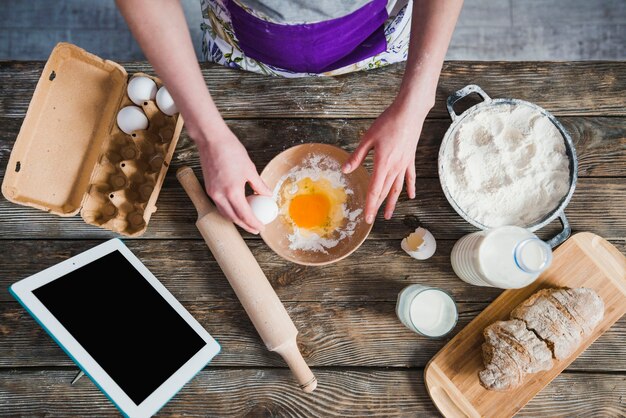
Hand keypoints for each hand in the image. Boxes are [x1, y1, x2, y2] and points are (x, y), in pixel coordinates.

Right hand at [195, 126, 271, 233]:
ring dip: (236, 219)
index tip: (261, 228)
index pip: (245, 215)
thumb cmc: (231, 151)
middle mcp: (220, 196)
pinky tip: (237, 208)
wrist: (211, 140)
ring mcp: (212, 193)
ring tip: (247, 220)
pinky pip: (220, 205)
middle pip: (233, 218)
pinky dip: (229, 210)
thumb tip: (267, 195)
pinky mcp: (209, 188)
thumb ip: (259, 185)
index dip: (254, 223)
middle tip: (255, 229)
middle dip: (245, 225)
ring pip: (225, 213)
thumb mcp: (250, 169)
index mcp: (232, 192)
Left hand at [343, 101, 424, 222]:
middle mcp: (395, 168)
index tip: (367, 218)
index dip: (370, 205)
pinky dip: (410, 187)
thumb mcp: (368, 139)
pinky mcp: (410, 159)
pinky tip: (411, 196)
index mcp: (382, 163)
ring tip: (389, 215)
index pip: (375, 190)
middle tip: (372, 219)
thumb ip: (357, 156)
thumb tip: (345, 170)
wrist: (409, 112)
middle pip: (385, 192)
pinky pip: (410, 177)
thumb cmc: (387, 123)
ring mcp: (404, 165)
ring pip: (397, 188)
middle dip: (378, 207)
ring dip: (393, 202)